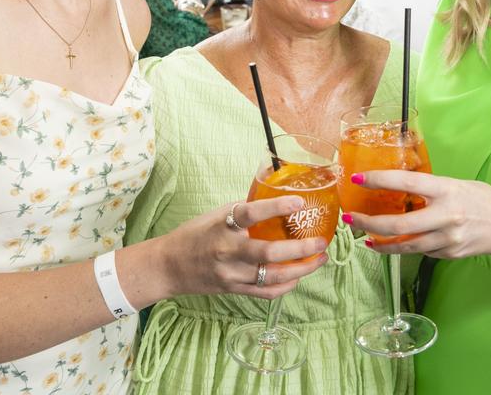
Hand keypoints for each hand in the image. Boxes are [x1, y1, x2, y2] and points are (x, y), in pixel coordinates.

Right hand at [160, 196, 328, 299]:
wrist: (169, 266)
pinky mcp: (234, 290)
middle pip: (268, 253)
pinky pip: (266, 293)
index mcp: (222, 226)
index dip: (276, 207)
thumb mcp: (216, 214)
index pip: (251, 214)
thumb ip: (244, 210)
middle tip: (321, 241)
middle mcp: (228, 251)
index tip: (300, 202)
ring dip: (302, 269)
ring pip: (273, 277)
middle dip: (301, 249)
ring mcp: (231, 274)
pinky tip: (299, 276)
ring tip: (320, 259)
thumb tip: (275, 199)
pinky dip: (287, 286)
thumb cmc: (195, 234)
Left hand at [345, 171, 490, 259]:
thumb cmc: (484, 199)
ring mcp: (448, 239)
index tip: (357, 180)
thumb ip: (430, 189)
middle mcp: (446, 216)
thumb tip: (398, 189)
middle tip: (351, 219)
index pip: (405, 182)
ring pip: (405, 245)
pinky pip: (421, 251)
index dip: (378, 181)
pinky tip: (395, 243)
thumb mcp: (456, 184)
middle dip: (369, 223)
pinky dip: (406, 247)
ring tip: (366, 238)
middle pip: (398, 224)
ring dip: (381, 243)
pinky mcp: (449, 254)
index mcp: (446, 190)